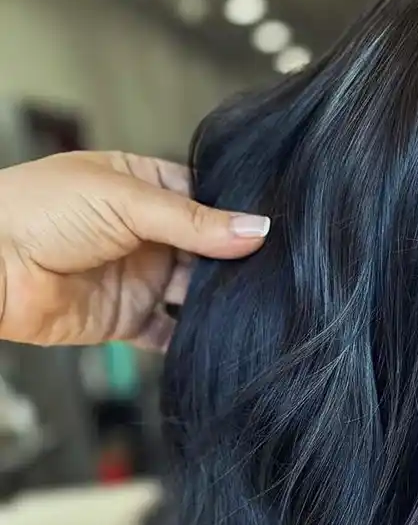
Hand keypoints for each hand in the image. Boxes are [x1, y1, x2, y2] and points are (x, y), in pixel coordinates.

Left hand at [0, 151, 269, 347]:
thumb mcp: (125, 201)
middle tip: (273, 272)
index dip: (236, 215)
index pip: (205, 200)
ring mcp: (139, 277)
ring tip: (254, 303)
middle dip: (235, 261)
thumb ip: (194, 221)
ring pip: (195, 292)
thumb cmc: (36, 211)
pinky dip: (193, 337)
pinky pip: (170, 333)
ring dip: (219, 299)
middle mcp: (145, 233)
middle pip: (207, 250)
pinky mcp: (128, 319)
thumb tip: (255, 229)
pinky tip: (219, 334)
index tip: (274, 230)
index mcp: (143, 187)